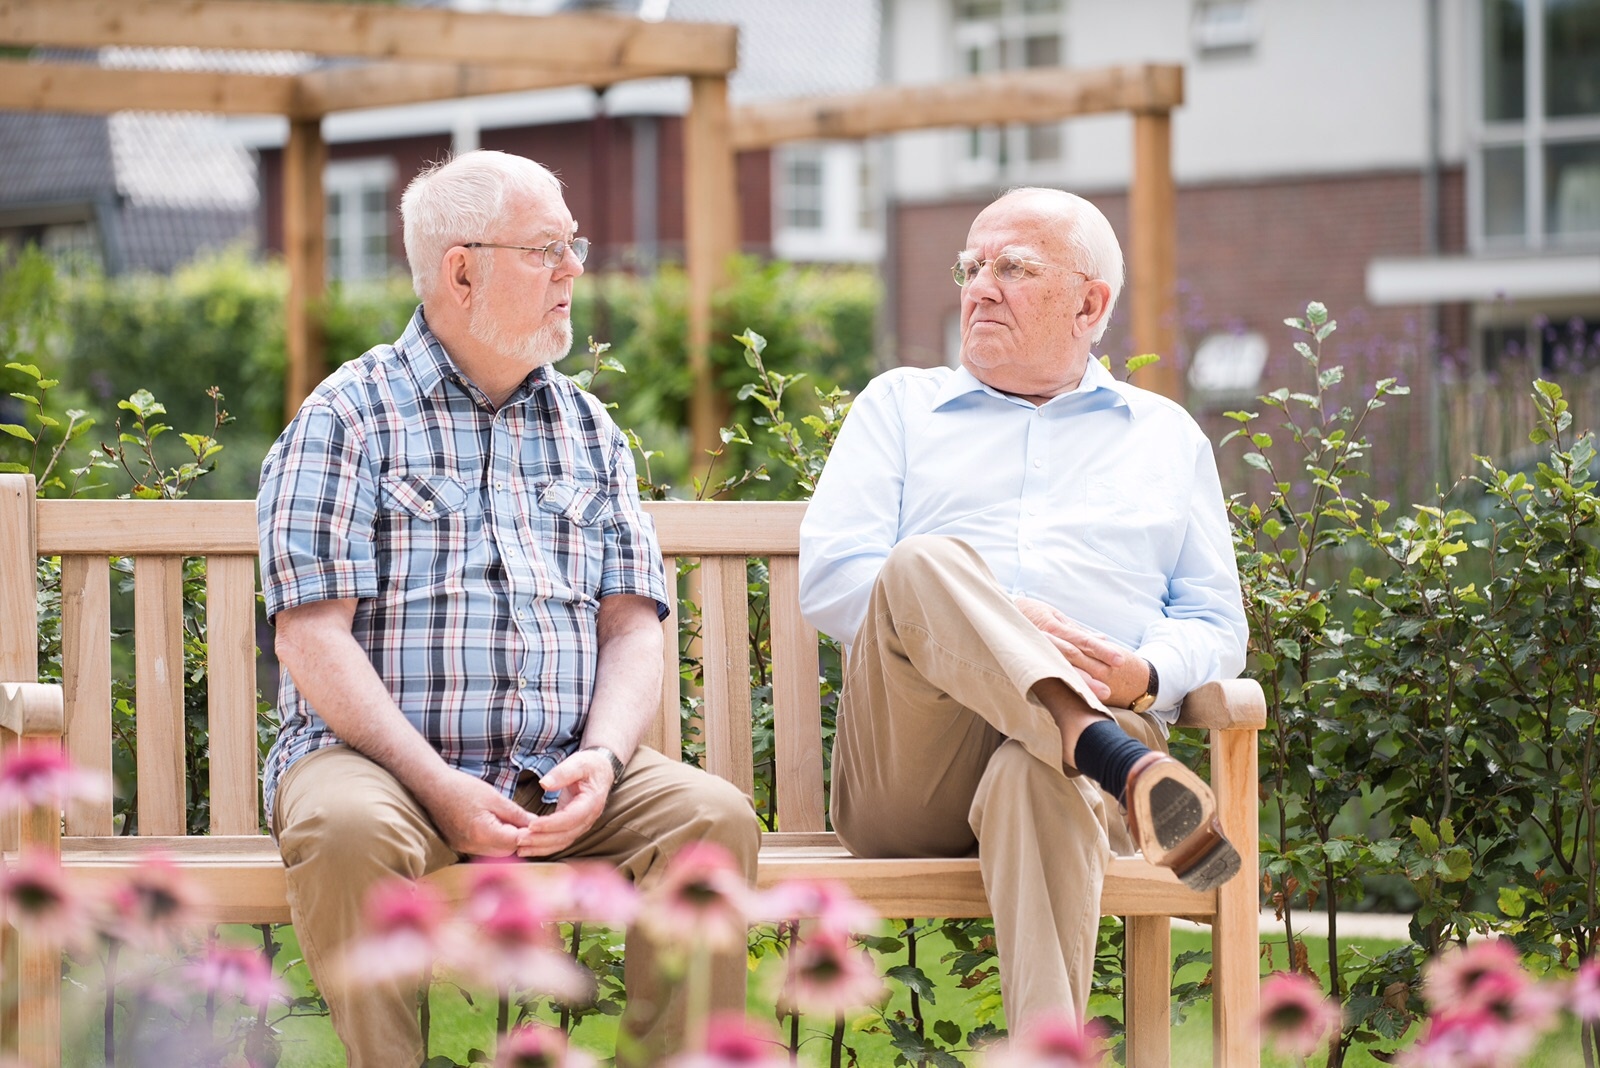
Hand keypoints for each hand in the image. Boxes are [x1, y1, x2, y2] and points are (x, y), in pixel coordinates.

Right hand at [417, 769, 534, 857]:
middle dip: (519, 838)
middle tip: (526, 821)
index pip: (516, 842)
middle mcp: (473, 846)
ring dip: (507, 839)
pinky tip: (496, 824)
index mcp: (483, 833)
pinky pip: (484, 848)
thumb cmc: (463, 788)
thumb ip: (516, 814)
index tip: (538, 824)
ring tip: (510, 821)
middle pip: (507, 851)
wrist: (432, 787)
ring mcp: (465, 848)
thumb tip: (535, 824)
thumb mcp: (494, 798)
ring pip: (496, 851)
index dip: (529, 834)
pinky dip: (494, 839)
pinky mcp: (460, 846)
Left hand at [515, 748, 614, 857]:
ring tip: (520, 847)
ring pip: (562, 842)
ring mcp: (582, 825)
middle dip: (541, 840)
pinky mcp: (573, 827)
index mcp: (591, 802)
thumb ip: (562, 773)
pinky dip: (544, 847)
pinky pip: (560, 842)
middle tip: (519, 839)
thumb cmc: (590, 766)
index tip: (531, 825)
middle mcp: (588, 818)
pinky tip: (528, 848)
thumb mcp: (578, 763)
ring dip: (541, 847)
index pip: (571, 818)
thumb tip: (544, 784)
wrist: (601, 772)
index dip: (551, 824)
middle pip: (565, 835)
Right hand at [1014, 596, 1148, 707]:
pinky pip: (1045, 673)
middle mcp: (1046, 640)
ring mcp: (1035, 651)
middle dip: (1092, 673)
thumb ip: (1077, 630)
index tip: (1119, 661)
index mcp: (1055, 628)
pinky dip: (1060, 682)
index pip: (1083, 641)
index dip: (1101, 651)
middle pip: (1073, 658)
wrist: (998, 613)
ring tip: (1098, 694)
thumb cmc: (1030, 613)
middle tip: (1109, 691)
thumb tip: (1103, 639)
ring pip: (1059, 668)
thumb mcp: (1055, 616)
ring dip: (1080, 682)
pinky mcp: (1026, 660)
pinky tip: (1072, 692)